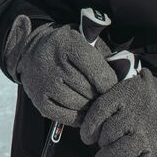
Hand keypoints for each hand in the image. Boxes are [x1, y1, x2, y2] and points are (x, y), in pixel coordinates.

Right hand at [2, 16, 116, 126]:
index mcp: (68, 44)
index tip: (113, 84)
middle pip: (90, 91)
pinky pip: (68, 117)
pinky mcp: (40, 101)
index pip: (100, 74)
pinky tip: (83, 108)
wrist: (31, 51)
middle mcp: (54, 64)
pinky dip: (80, 116)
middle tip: (104, 94)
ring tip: (93, 100)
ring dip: (91, 106)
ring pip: (81, 105)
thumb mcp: (85, 40)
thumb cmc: (66, 47)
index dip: (111, 83)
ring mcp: (45, 84)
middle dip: (101, 95)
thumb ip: (104, 55)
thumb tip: (125, 77)